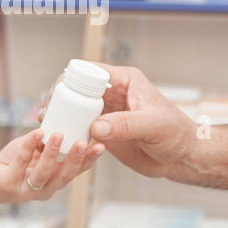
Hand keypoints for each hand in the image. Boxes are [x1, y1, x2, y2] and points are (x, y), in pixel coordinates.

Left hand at [0, 127, 103, 205]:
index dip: (89, 160)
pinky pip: (21, 164)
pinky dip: (28, 147)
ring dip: (52, 153)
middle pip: (65, 175)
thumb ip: (46, 141)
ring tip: (59, 135)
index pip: (76, 171)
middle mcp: (45, 188)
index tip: (101, 145)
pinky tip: (36, 134)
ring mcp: (27, 189)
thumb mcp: (32, 150)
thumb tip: (60, 121)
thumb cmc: (10, 164)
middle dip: (76, 158)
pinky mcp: (9, 185)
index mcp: (54, 180)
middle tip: (85, 142)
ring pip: (44, 173)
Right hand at [37, 63, 195, 178]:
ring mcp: (107, 112)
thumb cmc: (176, 134)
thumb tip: (96, 126)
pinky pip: (81, 128)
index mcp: (124, 80)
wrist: (182, 157)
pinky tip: (58, 141)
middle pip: (77, 88)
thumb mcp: (153, 126)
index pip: (90, 71)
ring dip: (61, 115)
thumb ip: (126, 124)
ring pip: (76, 108)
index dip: (70, 79)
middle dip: (59, 98)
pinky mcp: (104, 130)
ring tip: (46, 127)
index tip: (57, 95)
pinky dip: (69, 132)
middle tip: (46, 113)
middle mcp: (113, 92)